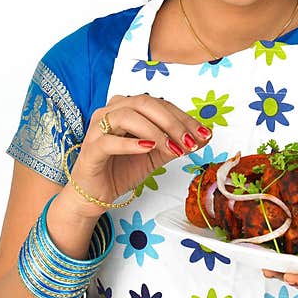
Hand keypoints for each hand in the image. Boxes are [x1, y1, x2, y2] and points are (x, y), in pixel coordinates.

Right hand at [68, 93, 211, 215]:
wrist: (96, 194)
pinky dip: (130, 143)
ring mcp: (98, 128)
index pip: (160, 104)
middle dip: (172, 122)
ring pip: (128, 117)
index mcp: (128, 107)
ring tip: (173, 148)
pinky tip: (148, 148)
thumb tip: (207, 135)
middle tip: (190, 141)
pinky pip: (109, 141)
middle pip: (144, 104)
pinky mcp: (90, 148)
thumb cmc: (123, 168)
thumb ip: (178, 143)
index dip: (184, 117)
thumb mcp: (157, 155)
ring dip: (155, 132)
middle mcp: (111, 111)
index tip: (204, 133)